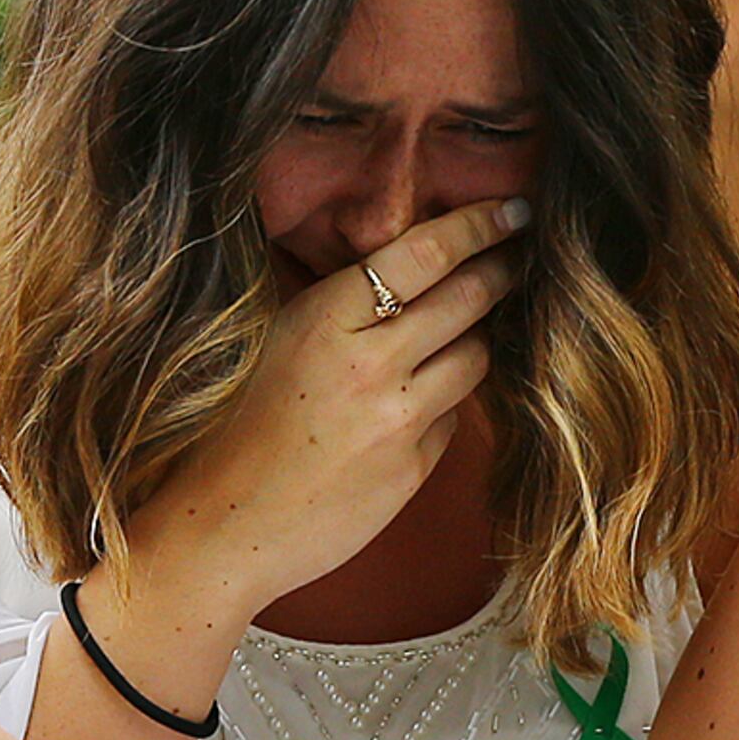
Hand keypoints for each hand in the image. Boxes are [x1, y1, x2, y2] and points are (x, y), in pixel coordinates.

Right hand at [117, 199, 525, 629]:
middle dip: (500, 271)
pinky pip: (454, 416)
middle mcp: (370, 366)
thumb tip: (404, 261)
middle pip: (468, 299)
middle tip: (515, 257)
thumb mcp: (275, 340)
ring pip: (475, 356)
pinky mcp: (413, 469)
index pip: (425, 254)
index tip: (513, 211)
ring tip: (462, 329)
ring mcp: (398, 421)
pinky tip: (418, 402)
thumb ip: (338, 302)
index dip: (479, 225)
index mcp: (325, 320)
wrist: (223, 528)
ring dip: (476, 338)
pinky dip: (445, 401)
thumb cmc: (234, 428)